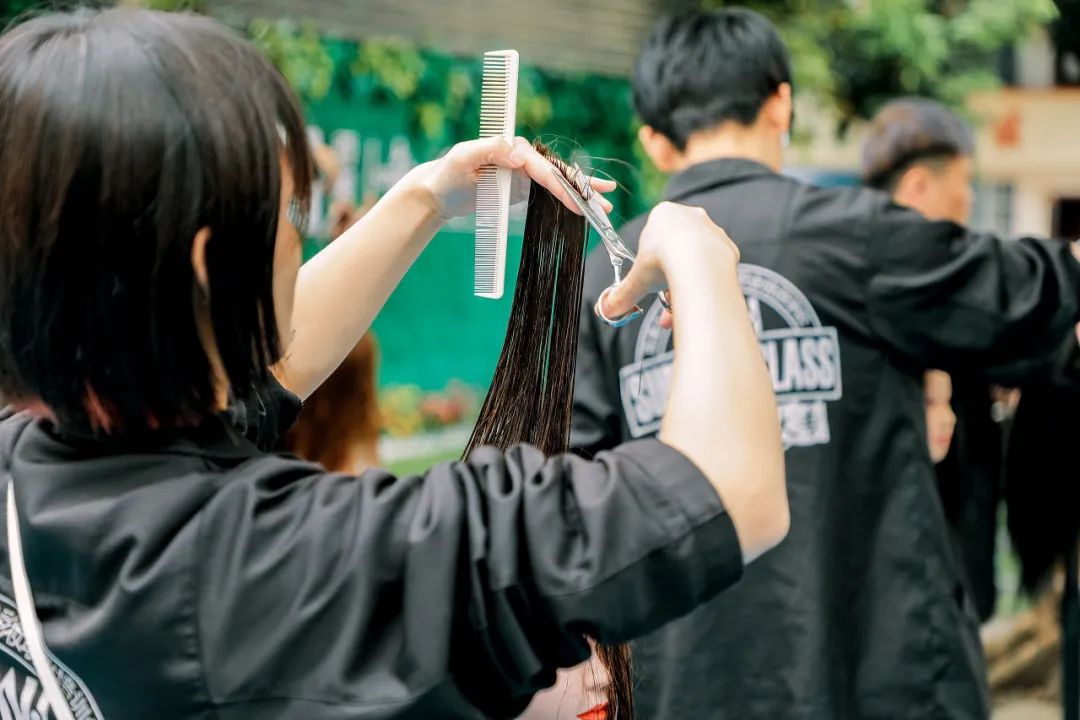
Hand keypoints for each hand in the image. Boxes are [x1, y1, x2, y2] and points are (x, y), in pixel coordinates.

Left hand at [411, 136, 615, 219]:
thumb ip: (489, 148)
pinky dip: (569, 198)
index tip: (577, 200)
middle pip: (558, 173)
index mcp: (510, 147)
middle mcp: (521, 156)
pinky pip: (551, 192)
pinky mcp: (524, 186)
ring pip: (559, 182)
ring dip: (583, 194)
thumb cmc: (447, 174)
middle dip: (582, 189)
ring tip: (606, 206)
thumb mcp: (463, 158)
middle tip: (604, 203)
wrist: (439, 191)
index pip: (542, 168)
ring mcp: (525, 172)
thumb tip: (518, 149)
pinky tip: (587, 206)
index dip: (561, 185)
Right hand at [600, 202, 739, 319]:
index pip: (654, 237)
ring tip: (680, 305)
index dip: (650, 262)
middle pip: (677, 249)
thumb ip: (621, 295)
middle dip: (669, 277)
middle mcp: (690, 216)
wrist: (698, 263)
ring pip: (696, 260)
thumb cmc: (663, 262)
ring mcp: (712, 230)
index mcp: (663, 214)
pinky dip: (706, 281)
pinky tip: (698, 296)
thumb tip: (605, 310)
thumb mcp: (636, 280)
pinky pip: (714, 267)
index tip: (649, 280)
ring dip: (687, 281)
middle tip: (664, 299)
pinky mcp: (728, 246)